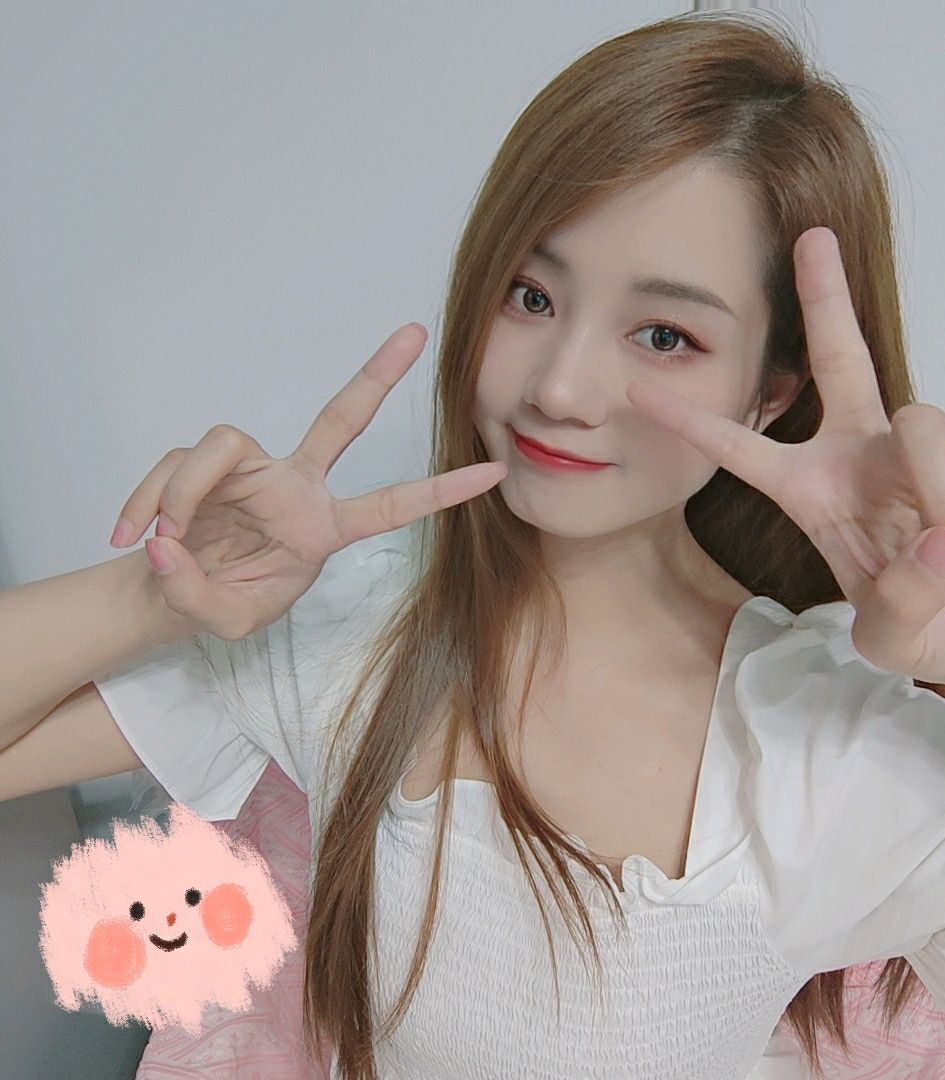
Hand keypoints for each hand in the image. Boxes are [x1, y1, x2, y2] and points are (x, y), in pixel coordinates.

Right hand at [109, 323, 506, 640]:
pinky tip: (130, 537)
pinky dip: (145, 503)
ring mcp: (251, 468)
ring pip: (221, 446)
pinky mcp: (201, 462)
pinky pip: (172, 467)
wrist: (172, 592)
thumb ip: (197, 591)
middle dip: (377, 376)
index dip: (441, 491)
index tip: (496, 471)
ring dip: (180, 495)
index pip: (391, 505)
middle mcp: (296, 485)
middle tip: (416, 333)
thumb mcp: (225, 621)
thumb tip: (164, 540)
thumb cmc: (222, 601)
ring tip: (160, 542)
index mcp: (324, 527)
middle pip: (340, 420)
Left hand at [625, 226, 944, 694]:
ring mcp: (924, 456)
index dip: (694, 422)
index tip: (637, 389)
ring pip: (924, 425)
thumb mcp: (891, 640)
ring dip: (940, 500)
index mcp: (811, 491)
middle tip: (810, 239)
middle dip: (826, 299)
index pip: (744, 449)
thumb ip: (898, 606)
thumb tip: (936, 540)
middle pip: (842, 360)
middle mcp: (861, 457)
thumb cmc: (927, 630)